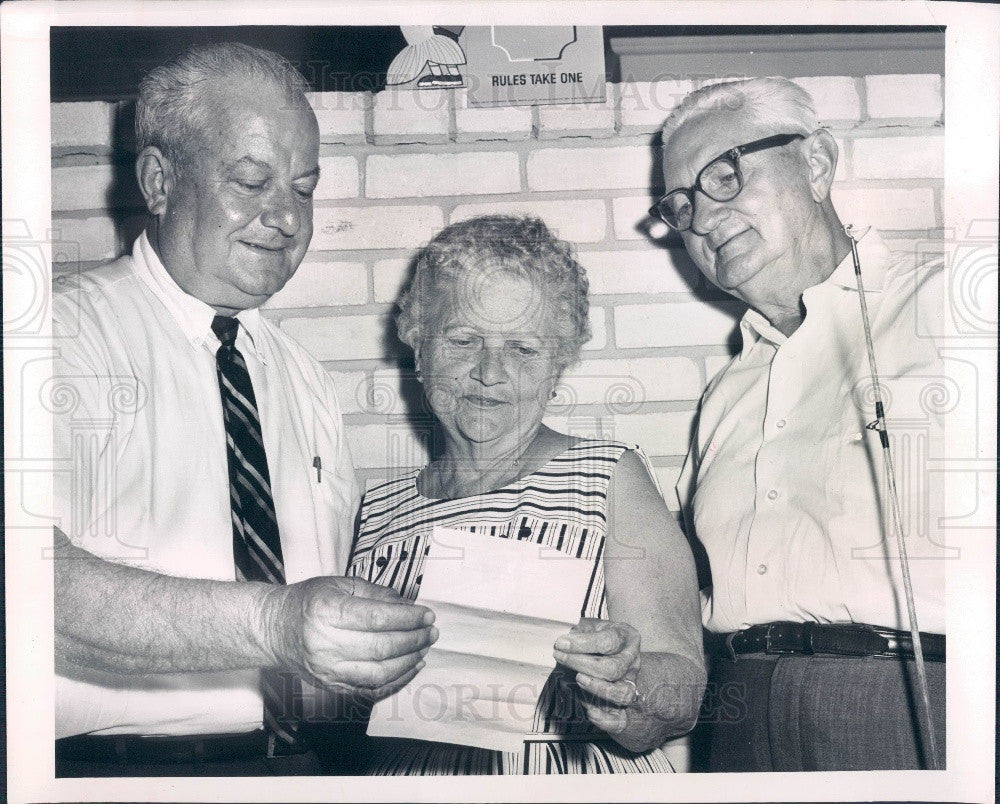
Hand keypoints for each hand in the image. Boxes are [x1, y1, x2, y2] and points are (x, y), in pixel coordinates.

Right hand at [262, 576, 437, 700]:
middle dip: (413, 640)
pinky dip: (395, 682)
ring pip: (379, 673)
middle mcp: (325, 643)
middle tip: (431, 632)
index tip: (427, 615)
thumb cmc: (308, 602)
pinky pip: (370, 690)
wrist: (273, 629)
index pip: (378, 618)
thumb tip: (408, 605)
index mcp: (327, 611)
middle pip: (381, 647)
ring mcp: (327, 669)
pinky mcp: (330, 686)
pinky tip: (410, 668)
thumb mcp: (339, 584)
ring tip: (424, 648)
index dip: (408, 618)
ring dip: (408, 662)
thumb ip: (375, 593)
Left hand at [553, 617, 640, 734]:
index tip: (561, 643)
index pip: (609, 641)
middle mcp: (631, 662)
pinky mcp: (625, 707)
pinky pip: (620, 720)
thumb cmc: (596, 640)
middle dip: (582, 664)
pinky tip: (590, 712)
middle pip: (613, 668)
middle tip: (560, 657)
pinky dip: (605, 719)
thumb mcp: (591, 628)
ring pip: (621, 693)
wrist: (611, 659)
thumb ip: (580, 632)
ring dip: (596, 688)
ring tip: (577, 679)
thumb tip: (563, 642)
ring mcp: (630, 685)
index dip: (584, 643)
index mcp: (626, 638)